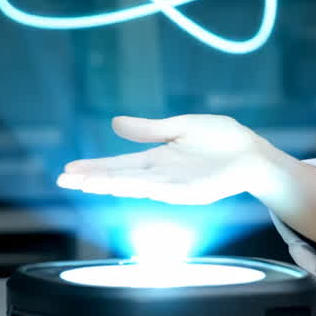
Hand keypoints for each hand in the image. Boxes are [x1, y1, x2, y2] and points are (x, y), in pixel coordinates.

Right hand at [56, 114, 272, 204]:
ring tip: (82, 183)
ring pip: (133, 186)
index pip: (119, 164)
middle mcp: (160, 175)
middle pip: (119, 177)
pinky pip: (157, 190)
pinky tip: (117, 185)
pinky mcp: (188, 192)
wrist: (253, 153)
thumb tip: (114, 123)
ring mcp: (173, 186)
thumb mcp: (179, 127)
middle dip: (91, 178)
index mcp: (157, 159)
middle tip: (63, 179)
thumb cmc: (222, 139)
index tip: (69, 169)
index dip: (94, 167)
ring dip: (107, 184)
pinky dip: (136, 188)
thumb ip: (148, 129)